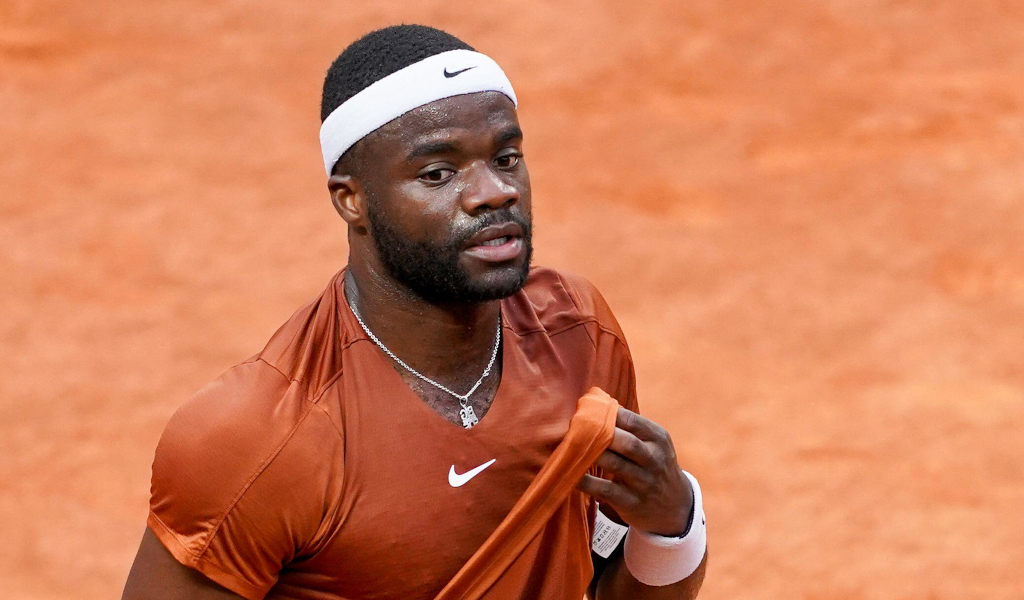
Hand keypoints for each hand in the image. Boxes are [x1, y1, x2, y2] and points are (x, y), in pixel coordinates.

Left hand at [578, 407, 693, 536]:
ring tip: (571, 447)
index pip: (633, 421)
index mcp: (658, 438)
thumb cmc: (654, 465)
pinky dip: (587, 482)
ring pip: (615, 465)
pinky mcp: (632, 503)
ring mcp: (644, 482)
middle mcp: (654, 459)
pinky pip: (606, 490)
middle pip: (626, 442)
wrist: (675, 507)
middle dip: (600, 434)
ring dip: (591, 455)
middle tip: (576, 429)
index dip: (608, 414)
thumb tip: (598, 401)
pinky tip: (572, 474)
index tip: (587, 411)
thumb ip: (630, 425)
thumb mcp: (653, 443)